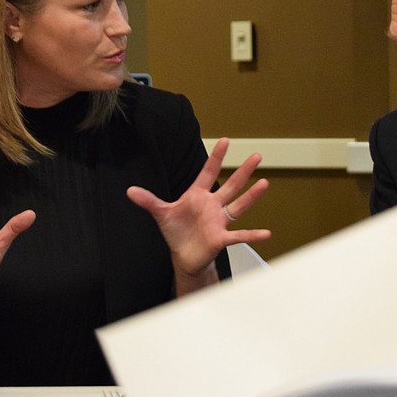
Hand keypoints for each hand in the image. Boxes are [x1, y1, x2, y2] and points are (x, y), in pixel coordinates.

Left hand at [126, 137, 270, 291]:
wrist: (183, 256)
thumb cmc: (176, 232)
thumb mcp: (161, 213)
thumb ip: (148, 200)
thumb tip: (129, 191)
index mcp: (198, 195)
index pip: (208, 172)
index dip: (216, 157)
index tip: (225, 140)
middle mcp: (212, 205)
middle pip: (231, 185)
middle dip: (243, 170)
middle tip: (257, 155)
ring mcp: (219, 221)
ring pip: (238, 205)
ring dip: (251, 196)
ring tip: (264, 183)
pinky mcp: (221, 238)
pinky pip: (240, 235)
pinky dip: (253, 235)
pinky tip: (266, 233)